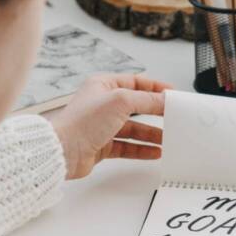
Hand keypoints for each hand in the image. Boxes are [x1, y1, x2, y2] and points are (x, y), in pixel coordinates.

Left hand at [46, 74, 170, 179]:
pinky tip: (155, 152)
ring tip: (168, 139)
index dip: (155, 87)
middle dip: (156, 113)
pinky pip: (127, 146)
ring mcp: (102, 126)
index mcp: (103, 85)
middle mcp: (102, 104)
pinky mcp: (102, 145)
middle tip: (173, 117)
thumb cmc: (82, 121)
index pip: (135, 82)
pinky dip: (142, 149)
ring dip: (151, 134)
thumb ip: (147, 100)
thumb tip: (166, 99)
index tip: (172, 93)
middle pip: (137, 107)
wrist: (62, 150)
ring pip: (133, 128)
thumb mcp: (121, 101)